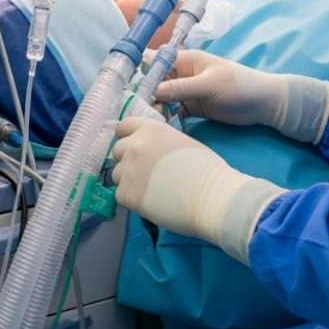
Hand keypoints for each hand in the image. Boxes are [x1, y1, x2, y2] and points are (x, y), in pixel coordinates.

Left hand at [109, 116, 283, 264]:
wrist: (211, 196)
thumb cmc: (207, 169)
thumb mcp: (182, 142)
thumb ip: (160, 143)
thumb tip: (152, 153)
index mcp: (151, 129)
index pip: (123, 127)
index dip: (128, 137)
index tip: (135, 149)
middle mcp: (135, 146)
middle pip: (117, 151)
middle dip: (128, 161)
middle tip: (145, 173)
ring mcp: (128, 170)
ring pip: (117, 174)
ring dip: (129, 181)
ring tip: (150, 190)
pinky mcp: (126, 194)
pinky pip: (120, 195)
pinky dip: (132, 200)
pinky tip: (150, 202)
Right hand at [154, 51, 328, 143]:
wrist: (264, 104)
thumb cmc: (239, 86)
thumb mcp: (209, 85)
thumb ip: (181, 88)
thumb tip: (152, 91)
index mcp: (187, 60)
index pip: (157, 61)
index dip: (143, 73)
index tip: (132, 90)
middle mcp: (183, 74)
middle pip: (156, 82)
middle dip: (147, 95)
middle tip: (140, 113)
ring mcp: (188, 91)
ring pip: (163, 99)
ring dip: (156, 109)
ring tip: (152, 123)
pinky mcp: (194, 107)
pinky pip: (174, 111)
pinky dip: (168, 118)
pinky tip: (163, 128)